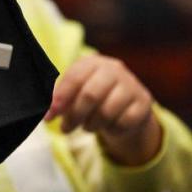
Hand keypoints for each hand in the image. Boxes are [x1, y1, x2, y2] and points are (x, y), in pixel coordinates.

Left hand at [44, 54, 161, 165]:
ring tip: (87, 126)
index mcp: (92, 62)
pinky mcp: (144, 102)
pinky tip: (108, 126)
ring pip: (107, 112)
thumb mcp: (76, 92)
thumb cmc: (94, 96)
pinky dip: (112, 129)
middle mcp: (114, 69)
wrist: (127, 105)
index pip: (74, 77)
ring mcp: (131, 84)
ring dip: (92, 125)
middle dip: (75, 115)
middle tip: (65, 128)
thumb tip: (47, 113)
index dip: (60, 98)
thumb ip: (61, 100)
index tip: (50, 116)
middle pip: (90, 95)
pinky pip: (124, 122)